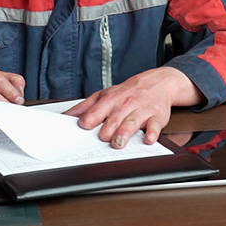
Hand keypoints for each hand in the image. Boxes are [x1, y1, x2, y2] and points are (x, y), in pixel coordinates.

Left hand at [65, 67, 202, 147]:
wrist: (158, 83)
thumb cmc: (128, 92)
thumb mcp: (105, 94)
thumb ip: (86, 106)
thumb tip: (68, 115)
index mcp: (111, 100)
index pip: (98, 110)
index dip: (90, 118)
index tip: (83, 126)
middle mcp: (126, 105)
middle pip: (114, 118)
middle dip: (107, 129)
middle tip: (102, 138)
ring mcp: (142, 110)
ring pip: (132, 122)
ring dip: (125, 132)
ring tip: (119, 142)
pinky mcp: (157, 117)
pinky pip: (155, 125)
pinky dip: (152, 133)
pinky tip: (148, 139)